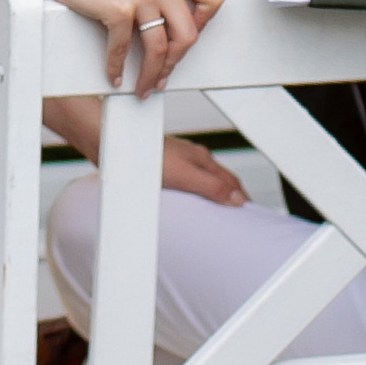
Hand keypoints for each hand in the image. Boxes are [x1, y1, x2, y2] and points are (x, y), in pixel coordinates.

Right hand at [31, 0, 224, 91]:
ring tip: (143, 86)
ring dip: (150, 75)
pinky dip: (117, 67)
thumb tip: (175, 28)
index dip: (207, 23)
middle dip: (175, 63)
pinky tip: (115, 73)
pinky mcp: (120, 7)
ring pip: (158, 48)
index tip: (188, 39)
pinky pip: (124, 48)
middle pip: (187, 34)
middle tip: (164, 75)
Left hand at [43, 95, 248, 202]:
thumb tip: (237, 200)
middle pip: (218, 182)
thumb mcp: (183, 175)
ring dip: (210, 197)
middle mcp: (191, 159)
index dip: (241, 198)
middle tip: (238, 220)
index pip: (230, 182)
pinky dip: (192, 197)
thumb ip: (210, 186)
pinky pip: (183, 186)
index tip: (251, 217)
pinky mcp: (160, 170)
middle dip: (230, 198)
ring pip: (201, 183)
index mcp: (202, 159)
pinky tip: (185, 206)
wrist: (114, 144)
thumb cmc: (145, 156)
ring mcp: (176, 163)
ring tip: (215, 216)